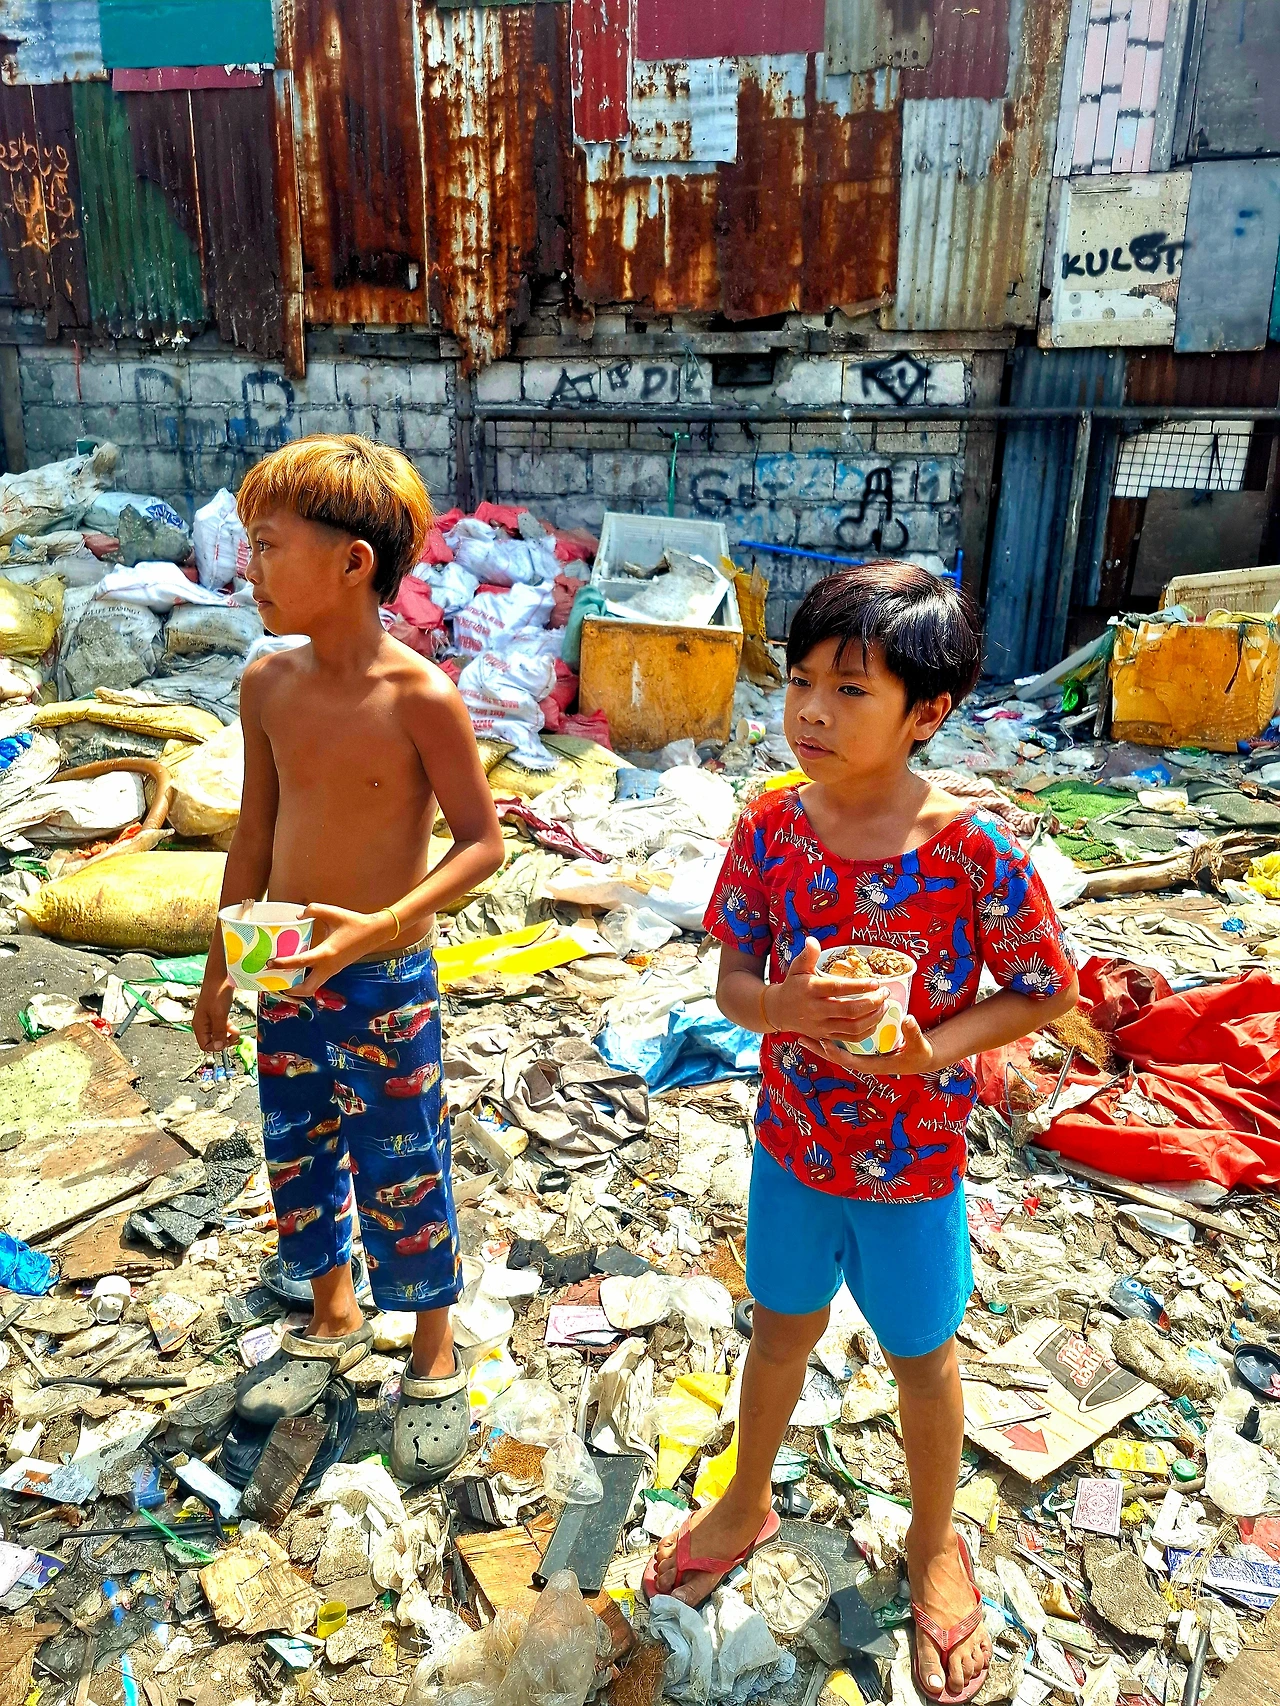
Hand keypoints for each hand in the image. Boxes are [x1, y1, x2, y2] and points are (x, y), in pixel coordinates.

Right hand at [194, 974, 238, 1051]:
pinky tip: (234, 1027)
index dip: (217, 1047)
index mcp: (199, 1025)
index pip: (205, 1045)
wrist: (220, 976)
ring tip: (236, 1032)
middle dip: (224, 1042)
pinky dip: (229, 1029)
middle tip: (234, 1038)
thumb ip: (219, 1032)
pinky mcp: (217, 1014)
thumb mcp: (219, 1015)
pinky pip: (223, 1027)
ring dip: (228, 1036)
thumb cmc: (217, 992)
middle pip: (212, 1041)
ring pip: (219, 1035)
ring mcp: (210, 1019)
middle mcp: (203, 1024)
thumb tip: (219, 1047)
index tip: (227, 1042)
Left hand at [269, 902, 392, 996]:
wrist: (374, 933)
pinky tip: (296, 970)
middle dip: (289, 990)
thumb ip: (313, 910)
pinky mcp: (334, 970)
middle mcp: (328, 967)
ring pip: (312, 988)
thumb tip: (297, 915)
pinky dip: (305, 980)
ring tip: (282, 979)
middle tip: (274, 982)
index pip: (300, 962)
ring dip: (297, 987)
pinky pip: (317, 980)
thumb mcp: (332, 913)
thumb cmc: (354, 923)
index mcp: (326, 953)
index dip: (283, 964)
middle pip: (306, 989)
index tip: (270, 963)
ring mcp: (332, 971)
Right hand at [766, 937, 889, 1044]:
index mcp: (811, 990)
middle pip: (850, 1011)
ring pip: (853, 1027)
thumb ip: (807, 955)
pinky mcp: (826, 1036)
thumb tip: (812, 940)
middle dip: (872, 1003)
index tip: (876, 982)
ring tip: (883, 1005)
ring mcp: (822, 1026)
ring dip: (873, 1018)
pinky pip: (851, 1039)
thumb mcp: (797, 968)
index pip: (837, 989)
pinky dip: (867, 1031)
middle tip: (885, 993)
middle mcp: (816, 1010)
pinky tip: (875, 1020)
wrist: (779, 1010)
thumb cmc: (793, 986)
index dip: (858, 986)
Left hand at [802, 1015, 938, 1074]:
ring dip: (820, 1043)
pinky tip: (819, 1030)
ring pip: (837, 1051)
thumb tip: (907, 1019)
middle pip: (836, 1057)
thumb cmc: (920, 1053)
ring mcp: (862, 1056)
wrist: (921, 1058)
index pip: (850, 1060)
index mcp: (874, 1064)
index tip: (824, 1042)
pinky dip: (830, 1039)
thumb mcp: (919, 1044)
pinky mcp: (862, 1050)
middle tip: (801, 1039)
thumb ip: (913, 1033)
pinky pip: (842, 1046)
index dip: (836, 1052)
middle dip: (819, 1049)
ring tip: (802, 1034)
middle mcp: (864, 1062)